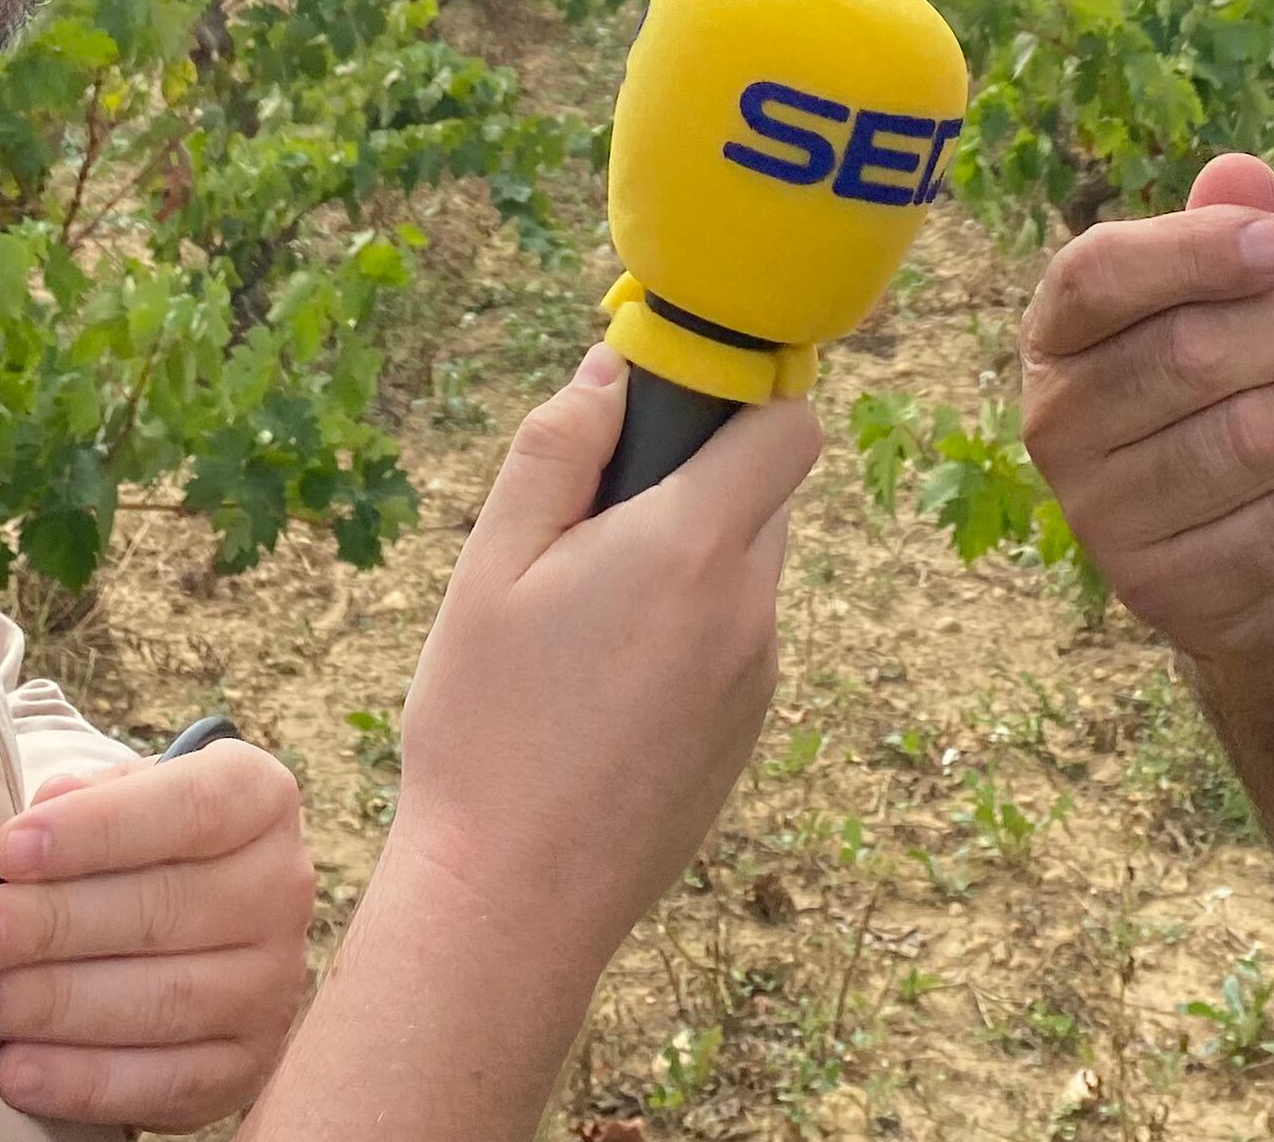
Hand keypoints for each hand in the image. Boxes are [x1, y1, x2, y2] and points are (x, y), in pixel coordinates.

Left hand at [0, 734, 316, 1129]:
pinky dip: (83, 1082)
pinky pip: (166, 1082)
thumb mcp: (123, 796)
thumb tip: (45, 811)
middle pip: (165, 909)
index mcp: (261, 799)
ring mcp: (273, 983)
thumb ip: (87, 798)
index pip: (191, 806)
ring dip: (52, 1005)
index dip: (96, 830)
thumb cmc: (135, 843)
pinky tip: (14, 1069)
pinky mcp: (247, 1063)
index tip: (7, 850)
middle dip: (50, 925)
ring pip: (164, 1000)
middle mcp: (281, 888)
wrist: (188, 920)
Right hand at [384, 346, 818, 988]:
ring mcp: (757, 680)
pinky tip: (600, 686)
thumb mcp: (492, 566)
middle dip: (694, 482)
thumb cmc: (486, 725)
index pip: (788, 426)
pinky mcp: (745, 737)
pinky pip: (733, 643)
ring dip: (687, 562)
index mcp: (695, 548)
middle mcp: (750, 609)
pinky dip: (686, 633)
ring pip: (744, 572)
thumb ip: (556, 450)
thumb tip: (610, 370)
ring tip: (580, 621)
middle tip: (590, 525)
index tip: (667, 410)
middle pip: (763, 495)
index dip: (740, 400)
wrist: (512, 903)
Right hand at [1020, 153, 1273, 670]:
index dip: (1196, 250)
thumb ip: (1224, 236)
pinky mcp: (1164, 589)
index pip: (1097, 276)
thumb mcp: (1220, 308)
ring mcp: (1103, 517)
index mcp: (1055, 338)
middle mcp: (1056, 426)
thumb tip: (1243, 170)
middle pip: (1191, 354)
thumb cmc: (1218, 395)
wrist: (1228, 554)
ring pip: (1249, 440)